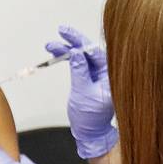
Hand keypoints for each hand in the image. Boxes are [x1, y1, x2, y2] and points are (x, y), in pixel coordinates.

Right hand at [46, 26, 117, 159]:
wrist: (89, 132)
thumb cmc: (90, 117)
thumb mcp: (83, 92)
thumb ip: (80, 71)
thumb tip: (76, 52)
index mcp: (110, 76)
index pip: (97, 54)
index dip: (83, 43)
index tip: (69, 35)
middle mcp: (106, 73)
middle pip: (90, 51)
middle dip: (75, 41)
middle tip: (61, 31)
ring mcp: (98, 74)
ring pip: (83, 56)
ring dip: (68, 49)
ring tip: (51, 45)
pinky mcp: (90, 77)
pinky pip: (80, 63)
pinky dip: (70, 58)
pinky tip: (58, 51)